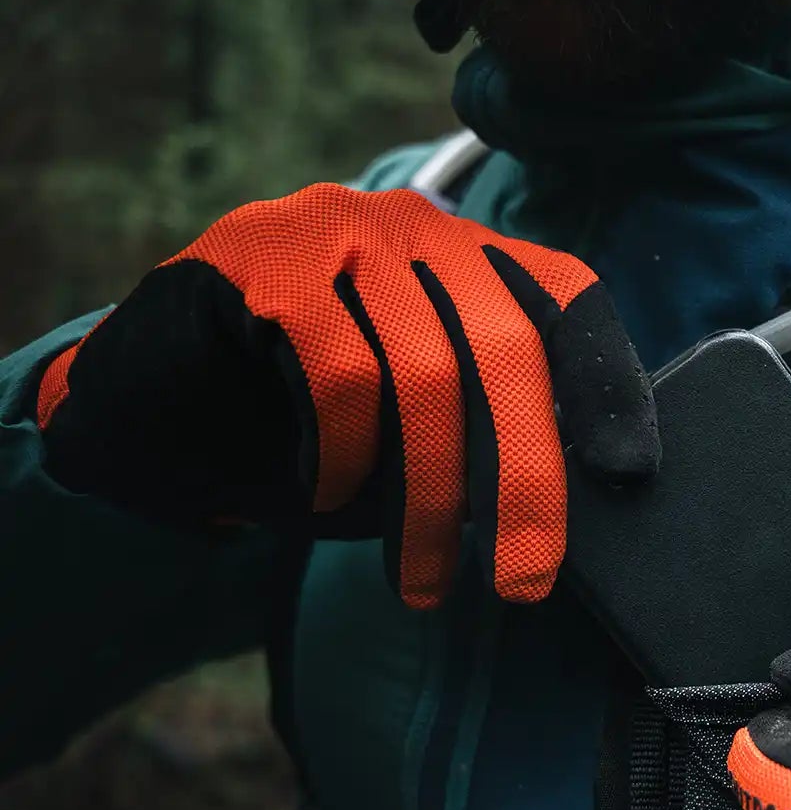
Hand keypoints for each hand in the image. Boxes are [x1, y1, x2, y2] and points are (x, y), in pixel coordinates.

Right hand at [33, 183, 657, 606]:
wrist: (142, 408)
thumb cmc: (304, 430)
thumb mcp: (416, 428)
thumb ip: (489, 431)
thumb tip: (587, 497)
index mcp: (471, 257)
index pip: (569, 301)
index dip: (608, 383)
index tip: (630, 474)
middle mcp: (416, 226)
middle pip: (508, 349)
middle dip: (526, 479)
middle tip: (524, 582)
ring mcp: (338, 229)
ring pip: (423, 375)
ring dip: (428, 500)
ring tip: (420, 582)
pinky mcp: (263, 258)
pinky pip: (337, 375)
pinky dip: (342, 457)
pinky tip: (325, 496)